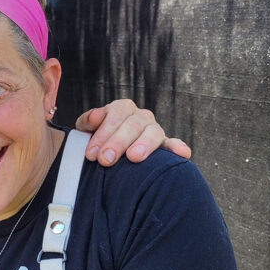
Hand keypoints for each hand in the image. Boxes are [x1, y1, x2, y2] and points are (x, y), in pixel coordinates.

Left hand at [75, 100, 191, 165]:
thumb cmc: (96, 142)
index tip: (91, 154)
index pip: (115, 115)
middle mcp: (140, 117)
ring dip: (144, 144)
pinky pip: (172, 144)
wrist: (106, 155)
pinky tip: (183, 153)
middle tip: (105, 160)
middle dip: (118, 142)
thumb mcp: (87, 130)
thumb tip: (95, 117)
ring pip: (153, 132)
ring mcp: (154, 130)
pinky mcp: (164, 145)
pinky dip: (177, 147)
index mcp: (121, 109)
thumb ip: (88, 121)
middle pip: (133, 124)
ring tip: (134, 157)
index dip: (103, 133)